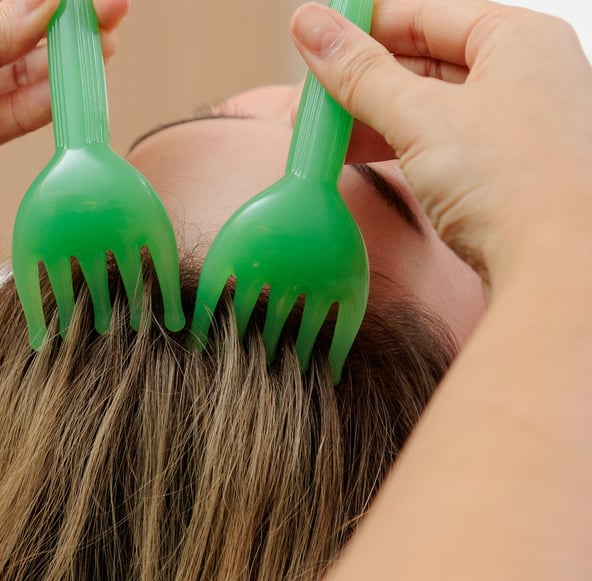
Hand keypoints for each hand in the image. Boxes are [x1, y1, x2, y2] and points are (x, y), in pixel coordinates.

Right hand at [291, 0, 591, 286]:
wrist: (554, 268)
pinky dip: (395, 144)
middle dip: (362, 79)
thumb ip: (359, 72)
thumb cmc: (514, 183)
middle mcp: (525, 76)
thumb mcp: (418, 115)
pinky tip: (358, 153)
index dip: (366, 24)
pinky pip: (437, 141)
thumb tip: (312, 26)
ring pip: (427, 105)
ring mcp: (515, 126)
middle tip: (314, 93)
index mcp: (520, 40)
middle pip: (424, 59)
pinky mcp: (501, 170)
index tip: (319, 35)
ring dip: (371, 117)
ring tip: (324, 131)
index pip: (426, 13)